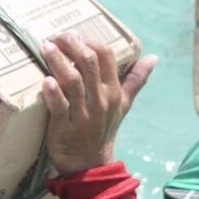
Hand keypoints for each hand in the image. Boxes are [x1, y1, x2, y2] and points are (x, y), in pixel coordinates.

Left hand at [41, 33, 156, 175]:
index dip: (90, 40)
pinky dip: (52, 92)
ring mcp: (83, 113)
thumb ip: (136, 80)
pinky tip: (45, 80)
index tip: (75, 34)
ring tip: (46, 47)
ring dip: (58, 61)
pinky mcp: (64, 126)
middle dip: (71, 44)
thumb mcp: (124, 104)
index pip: (106, 55)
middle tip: (56, 36)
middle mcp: (100, 100)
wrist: (90, 164)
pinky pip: (59, 106)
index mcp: (114, 91)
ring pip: (72, 80)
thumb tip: (153, 57)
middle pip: (88, 62)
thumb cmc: (104, 130)